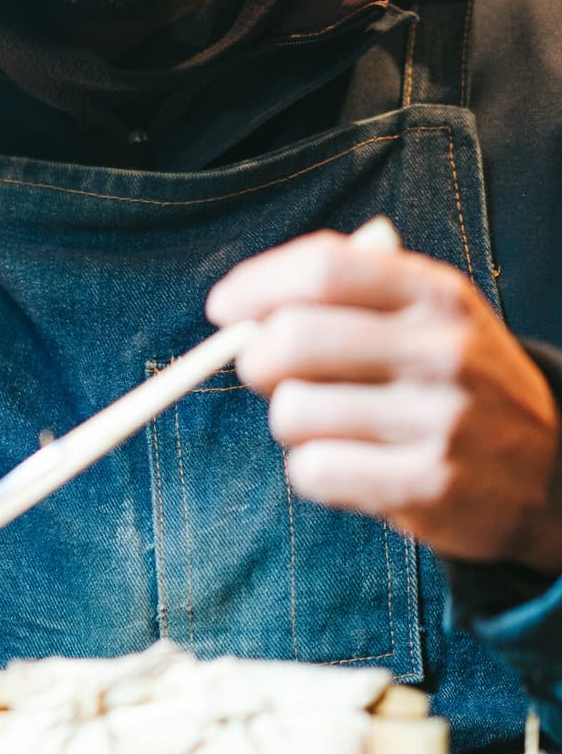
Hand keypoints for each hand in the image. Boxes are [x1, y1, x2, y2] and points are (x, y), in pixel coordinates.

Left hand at [206, 231, 561, 572]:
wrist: (548, 474)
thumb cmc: (459, 385)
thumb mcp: (434, 317)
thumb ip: (354, 290)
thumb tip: (249, 296)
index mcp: (439, 294)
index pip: (325, 269)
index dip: (258, 285)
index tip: (224, 307)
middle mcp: (444, 349)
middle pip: (293, 338)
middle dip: (257, 359)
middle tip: (269, 375)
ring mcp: (440, 419)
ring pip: (293, 413)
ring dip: (292, 424)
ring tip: (333, 427)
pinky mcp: (429, 484)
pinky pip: (314, 471)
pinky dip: (313, 471)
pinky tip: (351, 466)